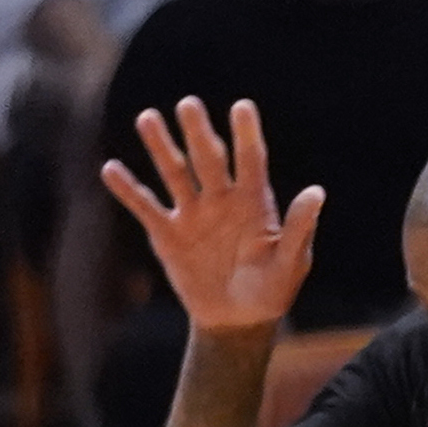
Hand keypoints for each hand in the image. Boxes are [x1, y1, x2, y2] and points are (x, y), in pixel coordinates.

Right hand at [98, 97, 326, 336]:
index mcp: (253, 200)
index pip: (250, 160)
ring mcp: (192, 213)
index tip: (242, 107)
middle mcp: (221, 198)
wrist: (238, 321)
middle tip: (188, 105)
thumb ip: (300, 229)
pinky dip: (128, 190)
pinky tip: (110, 169)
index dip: (246, 134)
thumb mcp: (291, 264)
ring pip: (174, 172)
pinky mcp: (168, 234)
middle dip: (197, 132)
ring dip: (160, 147)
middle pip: (207, 158)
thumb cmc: (272, 291)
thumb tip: (317, 192)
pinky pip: (146, 207)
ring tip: (147, 118)